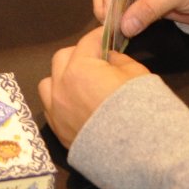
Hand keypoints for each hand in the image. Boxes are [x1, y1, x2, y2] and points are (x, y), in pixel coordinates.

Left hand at [37, 30, 149, 146]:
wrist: (138, 153)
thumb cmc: (140, 108)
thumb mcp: (136, 74)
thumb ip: (118, 60)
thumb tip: (108, 58)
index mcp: (80, 68)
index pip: (87, 42)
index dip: (99, 36)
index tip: (107, 36)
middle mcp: (61, 87)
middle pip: (62, 59)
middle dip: (78, 55)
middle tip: (96, 60)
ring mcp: (56, 110)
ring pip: (49, 83)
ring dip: (62, 78)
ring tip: (80, 84)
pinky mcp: (58, 131)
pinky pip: (51, 108)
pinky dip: (60, 101)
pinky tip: (76, 105)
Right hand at [92, 0, 188, 41]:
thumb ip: (150, 7)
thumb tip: (125, 25)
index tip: (106, 14)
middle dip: (107, 4)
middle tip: (109, 26)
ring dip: (114, 15)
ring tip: (114, 32)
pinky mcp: (145, 0)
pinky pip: (127, 10)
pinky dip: (124, 21)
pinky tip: (122, 32)